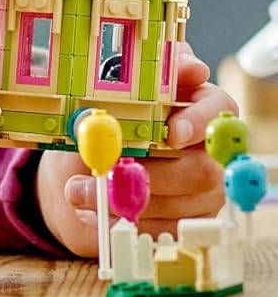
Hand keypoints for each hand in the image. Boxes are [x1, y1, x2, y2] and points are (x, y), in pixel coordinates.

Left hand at [36, 45, 232, 255]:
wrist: (82, 161)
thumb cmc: (104, 118)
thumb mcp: (112, 90)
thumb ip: (149, 77)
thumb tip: (190, 66)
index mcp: (197, 107)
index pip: (219, 110)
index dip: (198, 122)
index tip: (169, 134)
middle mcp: (208, 151)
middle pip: (200, 170)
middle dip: (144, 176)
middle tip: (98, 172)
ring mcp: (202, 190)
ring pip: (178, 205)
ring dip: (122, 200)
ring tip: (77, 191)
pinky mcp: (183, 220)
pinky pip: (161, 230)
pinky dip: (121, 222)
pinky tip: (91, 212)